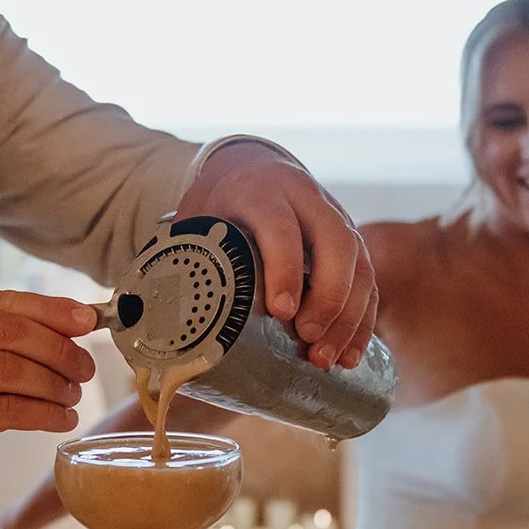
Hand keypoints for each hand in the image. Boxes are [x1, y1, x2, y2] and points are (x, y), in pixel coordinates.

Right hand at [0, 288, 95, 527]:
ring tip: (72, 398)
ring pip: (9, 370)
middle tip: (85, 370)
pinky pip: (3, 409)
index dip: (52, 311)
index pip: (3, 302)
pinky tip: (58, 420)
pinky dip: (41, 414)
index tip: (89, 322)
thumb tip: (73, 323)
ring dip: (53, 385)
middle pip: (10, 333)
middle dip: (59, 351)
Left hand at [175, 142, 376, 369]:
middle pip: (336, 243)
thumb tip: (160, 328)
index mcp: (261, 190)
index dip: (286, 269)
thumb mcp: (197, 221)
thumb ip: (183, 262)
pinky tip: (351, 355)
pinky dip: (362, 319)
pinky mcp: (350, 242)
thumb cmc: (218, 206)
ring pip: (359, 264)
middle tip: (309, 340)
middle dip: (328, 298)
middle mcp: (306, 200)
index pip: (281, 227)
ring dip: (349, 317)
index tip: (282, 312)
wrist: (248, 169)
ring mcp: (335, 218)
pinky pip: (368, 280)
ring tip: (328, 360)